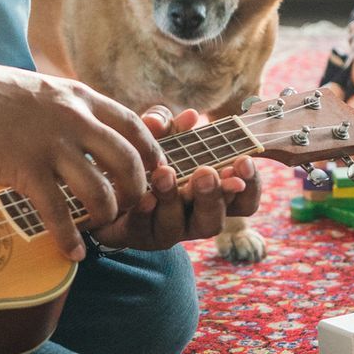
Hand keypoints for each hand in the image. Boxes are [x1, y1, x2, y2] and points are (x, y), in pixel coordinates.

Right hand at [0, 50, 157, 260]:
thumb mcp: (46, 89)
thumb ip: (73, 108)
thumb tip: (94, 130)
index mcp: (80, 98)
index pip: (133, 126)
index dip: (151, 154)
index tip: (155, 173)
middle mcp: (73, 120)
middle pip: (127, 161)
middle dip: (137, 192)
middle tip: (132, 208)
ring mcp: (50, 145)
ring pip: (99, 190)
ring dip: (106, 216)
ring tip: (102, 229)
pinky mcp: (24, 168)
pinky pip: (58, 211)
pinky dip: (70, 237)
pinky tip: (74, 251)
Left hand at [84, 106, 258, 250]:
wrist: (104, 187)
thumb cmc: (144, 160)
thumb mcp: (157, 136)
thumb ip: (169, 124)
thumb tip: (189, 116)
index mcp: (210, 196)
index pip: (243, 201)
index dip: (249, 186)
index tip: (242, 161)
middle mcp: (193, 218)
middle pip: (215, 220)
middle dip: (213, 196)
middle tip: (206, 172)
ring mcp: (165, 231)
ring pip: (179, 228)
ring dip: (174, 200)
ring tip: (165, 174)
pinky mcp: (135, 237)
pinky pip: (143, 229)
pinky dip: (144, 212)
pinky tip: (143, 196)